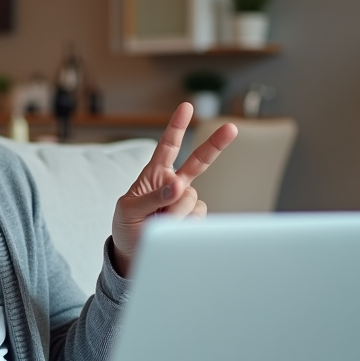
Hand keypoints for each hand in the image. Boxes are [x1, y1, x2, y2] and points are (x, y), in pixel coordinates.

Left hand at [110, 102, 237, 276]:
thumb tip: (178, 186)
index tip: (186, 107)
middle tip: (232, 128)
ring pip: (192, 199)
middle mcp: (175, 184)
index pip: (168, 147)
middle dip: (216, 144)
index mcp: (154, 175)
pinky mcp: (194, 218)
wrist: (134, 254)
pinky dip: (184, 225)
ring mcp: (186, 202)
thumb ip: (151, 197)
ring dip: (175, 213)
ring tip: (158, 223)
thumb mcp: (129, 211)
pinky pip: (197, 217)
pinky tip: (172, 230)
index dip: (177, 127)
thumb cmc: (127, 227)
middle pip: (199, 161)